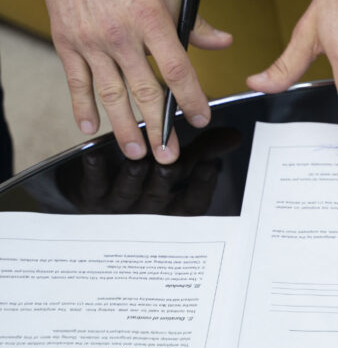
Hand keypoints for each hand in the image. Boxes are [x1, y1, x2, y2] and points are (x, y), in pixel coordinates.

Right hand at [15, 0, 231, 164]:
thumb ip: (194, 23)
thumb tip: (222, 43)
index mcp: (152, 20)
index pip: (177, 69)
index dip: (191, 98)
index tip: (200, 118)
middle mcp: (121, 34)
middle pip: (144, 91)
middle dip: (158, 128)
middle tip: (167, 154)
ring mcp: (91, 40)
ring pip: (111, 94)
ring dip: (124, 128)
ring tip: (136, 152)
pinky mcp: (67, 42)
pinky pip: (76, 82)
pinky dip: (82, 107)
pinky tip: (91, 128)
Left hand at [57, 127, 242, 214]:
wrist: (99, 196)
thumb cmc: (149, 178)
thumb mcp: (179, 164)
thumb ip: (205, 150)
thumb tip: (235, 136)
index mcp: (171, 207)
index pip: (192, 204)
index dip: (201, 188)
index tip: (210, 167)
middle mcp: (147, 212)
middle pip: (160, 198)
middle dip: (165, 180)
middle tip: (170, 163)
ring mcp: (118, 207)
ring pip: (127, 193)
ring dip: (132, 178)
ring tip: (136, 161)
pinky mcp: (91, 197)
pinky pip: (93, 186)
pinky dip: (95, 170)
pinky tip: (94, 155)